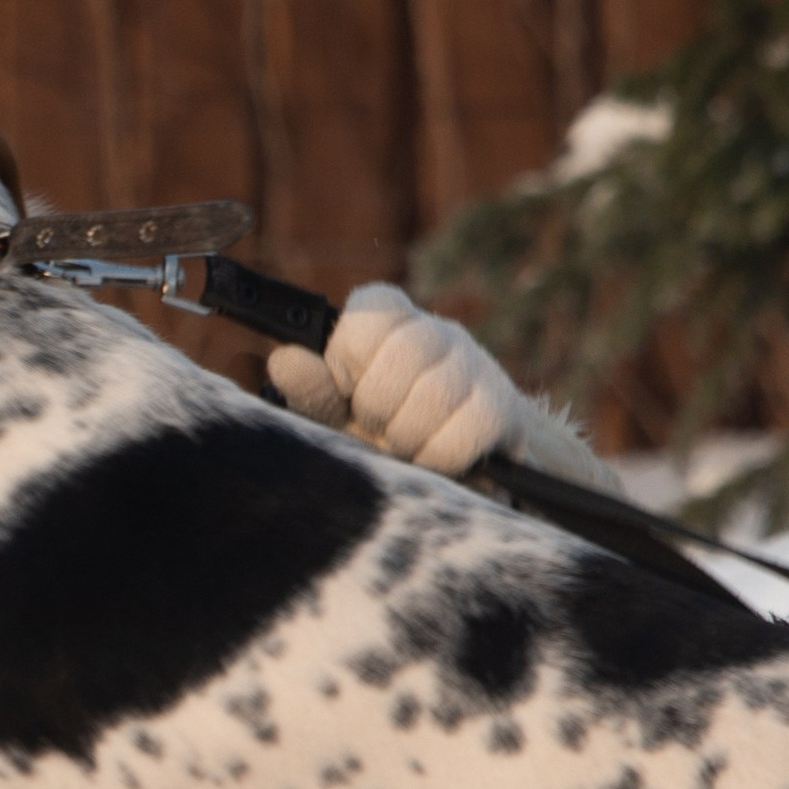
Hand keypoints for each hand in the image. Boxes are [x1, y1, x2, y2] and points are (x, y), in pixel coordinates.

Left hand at [267, 281, 611, 489]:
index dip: (349, 360)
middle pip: (404, 352)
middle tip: (378, 430)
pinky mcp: (504, 409)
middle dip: (378, 407)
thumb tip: (284, 360)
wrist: (453, 477)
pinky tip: (435, 462)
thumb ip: (312, 391)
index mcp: (392, 323)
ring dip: (408, 437)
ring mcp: (477, 367)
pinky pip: (469, 428)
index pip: (370, 311)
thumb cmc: (385, 438)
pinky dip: (442, 457)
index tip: (348, 394)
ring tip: (405, 449)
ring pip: (436, 393)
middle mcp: (438, 333)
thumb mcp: (339, 418)